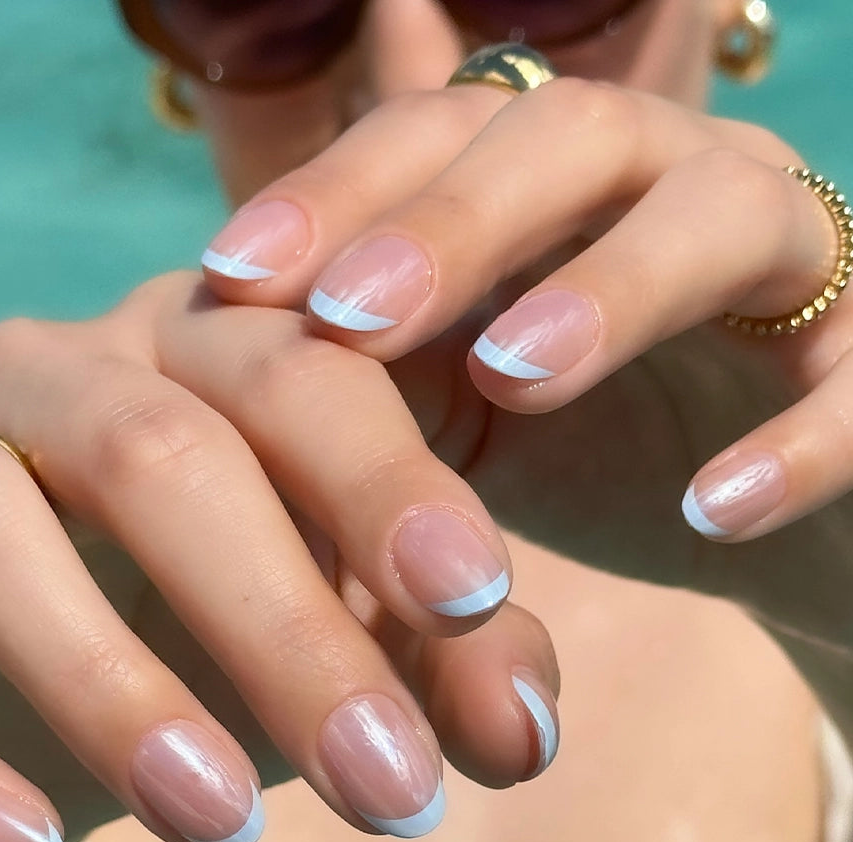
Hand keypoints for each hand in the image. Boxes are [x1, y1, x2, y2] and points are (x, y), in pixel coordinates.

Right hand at [0, 273, 560, 841]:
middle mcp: (68, 371)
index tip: (475, 604)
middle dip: (284, 623)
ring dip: (111, 684)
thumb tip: (520, 730)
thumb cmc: (207, 580)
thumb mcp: (338, 592)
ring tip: (223, 817)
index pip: (311, 380)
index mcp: (206, 350)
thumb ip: (439, 639)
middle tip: (391, 786)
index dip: (391, 486)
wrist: (11, 577)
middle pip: (165, 453)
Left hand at [200, 79, 852, 717]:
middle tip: (349, 316)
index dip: (335, 195)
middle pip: (567, 137)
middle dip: (451, 222)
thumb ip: (384, 368)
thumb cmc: (592, 451)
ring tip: (515, 380)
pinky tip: (709, 510)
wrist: (752, 514)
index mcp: (559, 191)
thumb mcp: (468, 406)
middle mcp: (670, 187)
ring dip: (610, 293)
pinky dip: (798, 443)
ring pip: (721, 218)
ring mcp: (789, 266)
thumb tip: (239, 355)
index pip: (439, 138)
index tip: (234, 279)